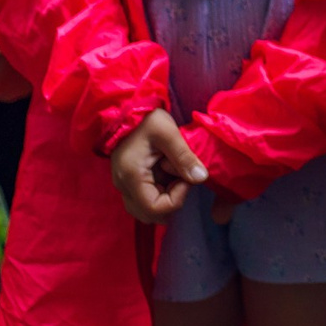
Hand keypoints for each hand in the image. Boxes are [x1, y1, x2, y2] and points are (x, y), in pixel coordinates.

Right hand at [109, 108, 206, 223]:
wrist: (127, 110)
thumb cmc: (146, 119)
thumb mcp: (168, 133)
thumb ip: (184, 156)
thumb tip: (201, 178)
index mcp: (131, 177)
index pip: (155, 209)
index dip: (176, 199)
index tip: (184, 177)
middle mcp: (124, 187)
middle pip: (150, 215)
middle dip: (172, 200)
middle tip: (180, 176)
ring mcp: (125, 186)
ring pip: (148, 210)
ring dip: (166, 197)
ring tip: (174, 173)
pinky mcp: (130, 183)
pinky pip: (146, 199)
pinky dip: (161, 192)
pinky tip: (167, 172)